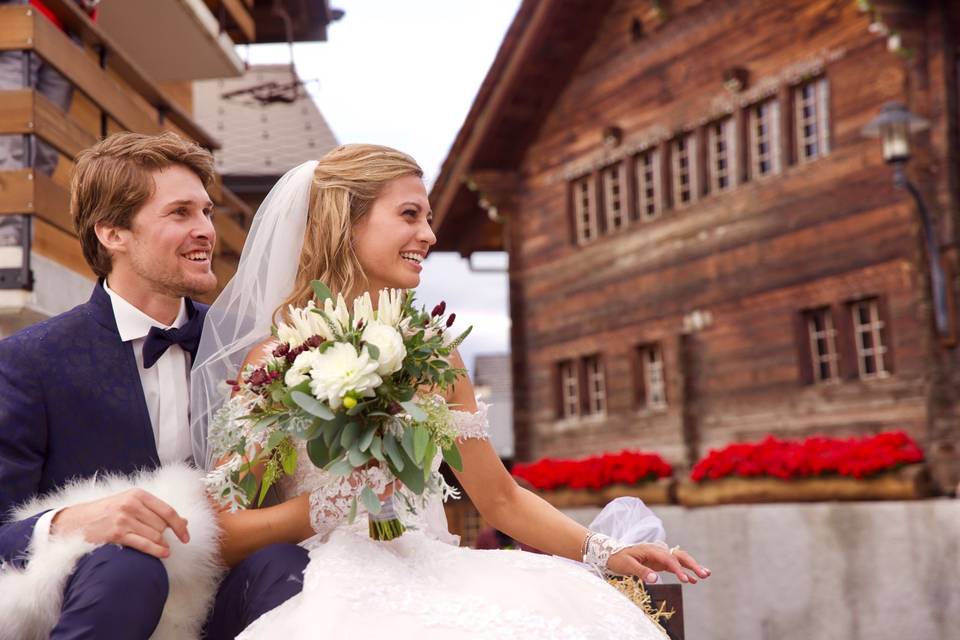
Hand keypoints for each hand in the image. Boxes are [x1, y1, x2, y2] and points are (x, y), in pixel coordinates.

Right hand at [51, 489, 189, 558]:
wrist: (75, 522)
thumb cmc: (106, 513)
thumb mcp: (130, 504)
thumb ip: (155, 511)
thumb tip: (184, 521)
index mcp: (138, 495)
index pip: (167, 511)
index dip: (180, 525)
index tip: (186, 536)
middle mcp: (132, 505)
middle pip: (162, 524)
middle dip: (166, 535)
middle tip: (167, 543)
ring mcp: (124, 519)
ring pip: (155, 534)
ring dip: (161, 544)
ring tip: (164, 549)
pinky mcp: (116, 533)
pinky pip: (143, 544)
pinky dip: (156, 550)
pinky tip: (163, 554)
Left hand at [607, 543, 710, 584]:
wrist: (611, 553)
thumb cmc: (618, 559)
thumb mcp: (626, 566)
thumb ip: (641, 571)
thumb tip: (655, 579)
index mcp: (651, 550)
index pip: (669, 559)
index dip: (678, 569)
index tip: (685, 580)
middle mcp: (658, 551)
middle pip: (679, 556)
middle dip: (692, 565)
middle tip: (704, 574)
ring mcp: (660, 556)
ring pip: (680, 559)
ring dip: (692, 566)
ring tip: (706, 575)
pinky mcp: (659, 562)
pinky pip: (675, 566)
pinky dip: (685, 571)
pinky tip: (693, 580)